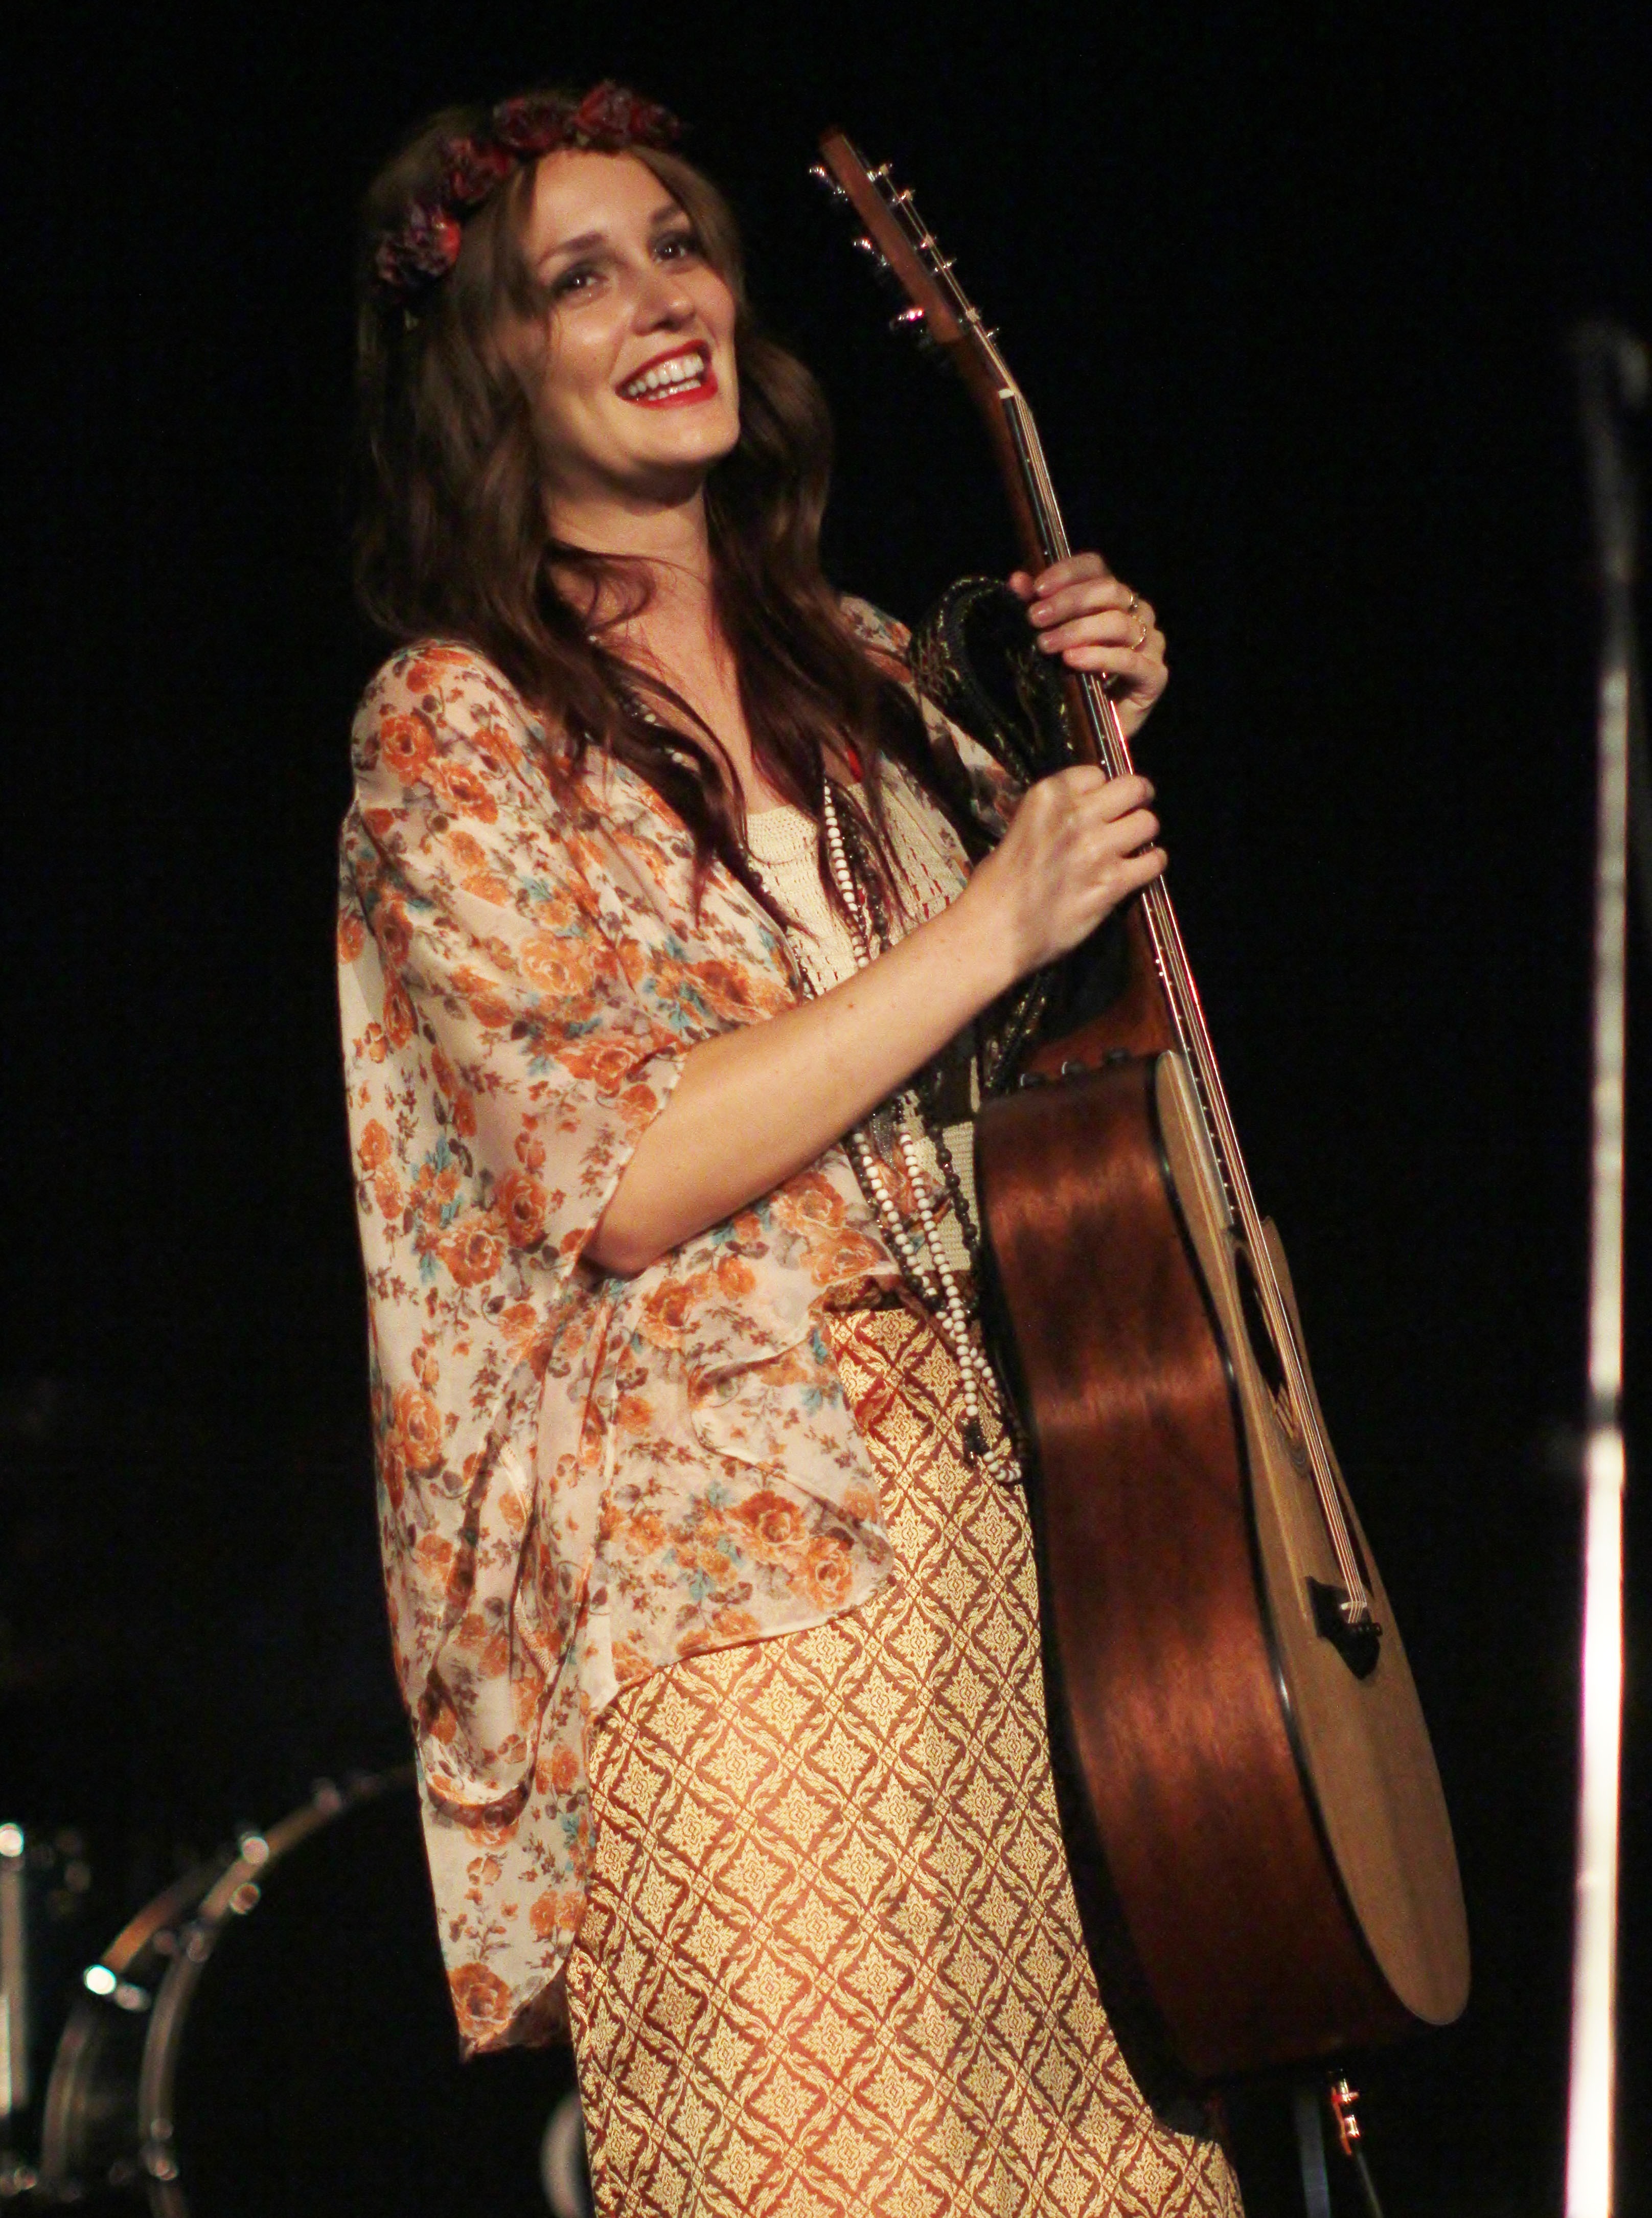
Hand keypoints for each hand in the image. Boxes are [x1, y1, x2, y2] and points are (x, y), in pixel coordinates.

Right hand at [960, 764, 1163, 982]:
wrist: (993, 931)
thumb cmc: (995, 886)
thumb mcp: (1018, 829)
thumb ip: (1051, 817)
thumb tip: (1081, 815)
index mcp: (1048, 796)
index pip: (1096, 773)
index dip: (1101, 789)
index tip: (1099, 803)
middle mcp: (1077, 815)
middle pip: (1133, 788)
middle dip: (1136, 799)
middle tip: (1132, 813)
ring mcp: (1098, 849)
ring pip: (1148, 823)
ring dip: (1143, 834)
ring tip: (1133, 846)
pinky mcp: (1113, 883)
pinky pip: (1154, 862)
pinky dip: (1151, 864)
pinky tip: (1139, 871)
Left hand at [1008, 552, 1166, 738]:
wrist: (1091, 731)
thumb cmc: (1070, 680)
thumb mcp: (1048, 642)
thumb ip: (1037, 609)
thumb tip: (1017, 580)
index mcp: (1112, 597)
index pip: (1096, 567)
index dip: (1067, 572)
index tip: (1037, 588)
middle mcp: (1137, 613)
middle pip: (1110, 590)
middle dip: (1068, 602)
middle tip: (1035, 618)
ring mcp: (1150, 643)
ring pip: (1119, 623)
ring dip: (1078, 630)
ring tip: (1046, 644)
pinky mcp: (1154, 675)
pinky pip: (1129, 660)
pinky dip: (1099, 657)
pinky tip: (1073, 660)